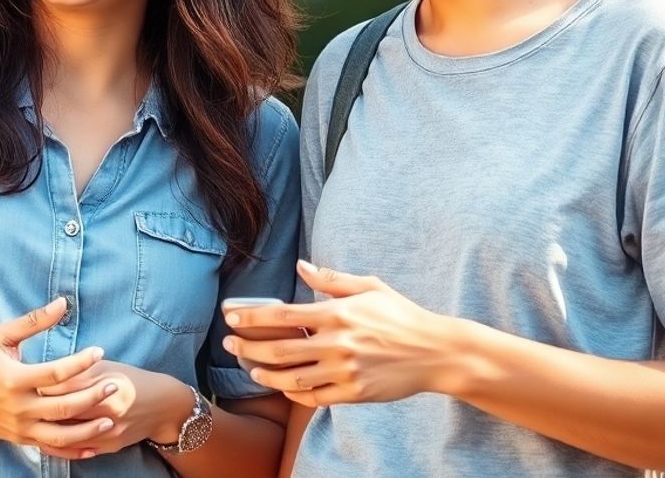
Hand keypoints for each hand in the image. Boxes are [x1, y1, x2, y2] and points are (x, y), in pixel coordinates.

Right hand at [0, 298, 120, 450]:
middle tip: (115, 386)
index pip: (54, 373)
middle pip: (62, 407)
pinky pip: (50, 449)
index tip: (99, 351)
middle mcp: (19, 407)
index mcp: (15, 379)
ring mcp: (19, 427)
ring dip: (87, 431)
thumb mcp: (1, 336)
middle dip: (91, 398)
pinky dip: (72, 452)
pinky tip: (93, 448)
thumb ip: (33, 320)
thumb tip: (63, 302)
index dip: (80, 363)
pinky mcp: (19, 439)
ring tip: (110, 421)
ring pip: (59, 435)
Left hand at [33, 360, 195, 460]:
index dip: (42, 380)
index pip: (66, 385)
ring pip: (66, 434)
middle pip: (63, 410)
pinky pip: (75, 449)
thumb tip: (49, 369)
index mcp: (107, 386)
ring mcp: (107, 434)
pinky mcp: (107, 448)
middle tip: (19, 396)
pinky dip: (57, 443)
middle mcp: (108, 412)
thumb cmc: (131, 379)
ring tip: (26, 416)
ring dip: (44, 426)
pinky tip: (41, 434)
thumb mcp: (107, 367)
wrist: (162, 406)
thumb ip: (79, 370)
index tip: (24, 374)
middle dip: (38, 404)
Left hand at [221, 261, 461, 407]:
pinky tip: (283, 387)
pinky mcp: (354, 393)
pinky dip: (294, 393)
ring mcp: (345, 371)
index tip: (231, 316)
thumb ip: (332, 279)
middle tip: (229, 345)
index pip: (283, 315)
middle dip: (248, 348)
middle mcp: (337, 343)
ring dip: (265, 375)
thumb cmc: (401, 315)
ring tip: (250, 370)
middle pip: (280, 349)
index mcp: (338, 313)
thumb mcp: (369, 287)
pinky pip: (314, 397)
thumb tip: (301, 266)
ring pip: (292, 378)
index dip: (252, 317)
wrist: (434, 352)